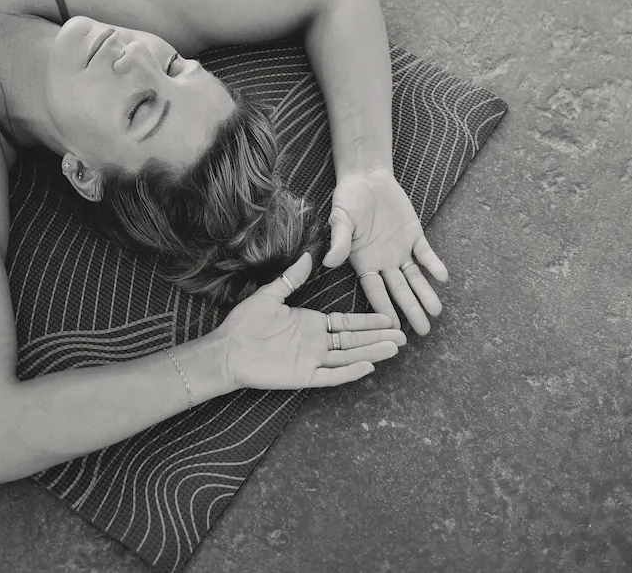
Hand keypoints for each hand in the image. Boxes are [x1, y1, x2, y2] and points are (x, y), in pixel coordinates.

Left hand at [217, 252, 405, 389]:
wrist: (227, 348)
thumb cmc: (245, 323)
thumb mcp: (271, 295)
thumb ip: (293, 278)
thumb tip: (309, 256)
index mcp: (311, 324)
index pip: (346, 323)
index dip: (368, 322)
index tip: (388, 317)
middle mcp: (315, 343)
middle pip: (354, 340)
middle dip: (378, 337)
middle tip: (404, 335)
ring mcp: (311, 360)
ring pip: (349, 356)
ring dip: (372, 352)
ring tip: (395, 347)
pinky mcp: (303, 376)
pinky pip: (331, 375)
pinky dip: (349, 371)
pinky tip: (368, 366)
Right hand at [323, 169, 447, 334]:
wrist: (366, 176)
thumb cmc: (347, 198)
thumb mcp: (340, 218)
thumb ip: (339, 240)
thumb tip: (329, 262)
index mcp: (363, 261)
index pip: (375, 291)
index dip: (384, 309)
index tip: (392, 328)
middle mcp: (383, 261)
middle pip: (399, 290)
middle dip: (411, 310)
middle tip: (423, 331)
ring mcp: (400, 249)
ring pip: (415, 277)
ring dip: (425, 293)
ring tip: (436, 311)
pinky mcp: (414, 235)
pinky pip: (425, 253)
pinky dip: (434, 264)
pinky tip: (442, 277)